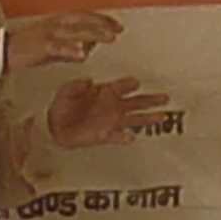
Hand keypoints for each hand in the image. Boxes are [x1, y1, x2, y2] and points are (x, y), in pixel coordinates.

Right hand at [4, 11, 121, 72]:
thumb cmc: (23, 50)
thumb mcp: (50, 50)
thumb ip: (67, 50)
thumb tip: (85, 51)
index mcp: (56, 23)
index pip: (82, 17)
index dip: (100, 19)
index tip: (116, 24)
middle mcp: (54, 24)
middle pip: (82, 20)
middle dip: (102, 23)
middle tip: (119, 29)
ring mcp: (47, 34)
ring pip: (75, 31)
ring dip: (94, 33)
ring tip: (110, 37)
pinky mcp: (40, 46)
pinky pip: (59, 47)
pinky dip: (72, 49)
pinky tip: (83, 54)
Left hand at [47, 76, 178, 149]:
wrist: (55, 125)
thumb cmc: (63, 105)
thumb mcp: (66, 90)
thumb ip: (77, 86)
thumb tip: (88, 81)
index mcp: (104, 92)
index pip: (121, 87)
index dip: (128, 84)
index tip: (136, 82)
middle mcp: (112, 106)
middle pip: (136, 102)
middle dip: (150, 100)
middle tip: (165, 97)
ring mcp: (111, 121)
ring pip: (134, 119)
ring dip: (148, 118)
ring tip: (163, 115)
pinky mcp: (105, 135)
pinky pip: (118, 137)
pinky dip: (123, 138)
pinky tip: (131, 138)